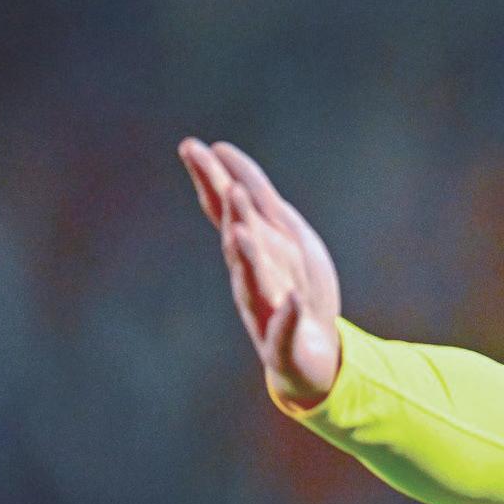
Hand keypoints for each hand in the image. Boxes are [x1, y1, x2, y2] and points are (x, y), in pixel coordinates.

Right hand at [178, 138, 342, 406]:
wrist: (314, 358)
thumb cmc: (295, 287)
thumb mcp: (283, 232)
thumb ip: (256, 195)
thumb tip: (220, 149)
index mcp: (253, 248)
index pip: (224, 209)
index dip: (209, 178)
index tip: (190, 146)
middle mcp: (251, 276)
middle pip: (237, 242)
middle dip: (234, 217)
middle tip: (230, 187)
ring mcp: (265, 311)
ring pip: (253, 284)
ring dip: (248, 260)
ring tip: (243, 235)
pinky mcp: (284, 345)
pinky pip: (284, 330)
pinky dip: (287, 316)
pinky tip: (291, 302)